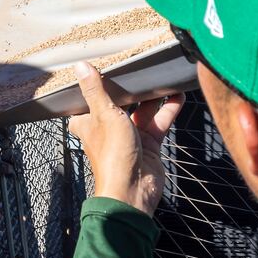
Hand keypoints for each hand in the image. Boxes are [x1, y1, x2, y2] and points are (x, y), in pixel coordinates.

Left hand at [70, 62, 181, 216]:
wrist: (133, 190)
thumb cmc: (112, 156)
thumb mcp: (103, 115)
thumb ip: (95, 90)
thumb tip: (80, 67)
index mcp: (89, 123)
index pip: (89, 100)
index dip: (95, 86)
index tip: (103, 68)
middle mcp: (108, 129)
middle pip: (119, 103)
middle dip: (130, 88)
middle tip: (139, 66)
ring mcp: (129, 136)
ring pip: (142, 111)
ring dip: (152, 97)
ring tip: (163, 77)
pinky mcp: (148, 144)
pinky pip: (158, 122)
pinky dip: (168, 109)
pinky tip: (177, 95)